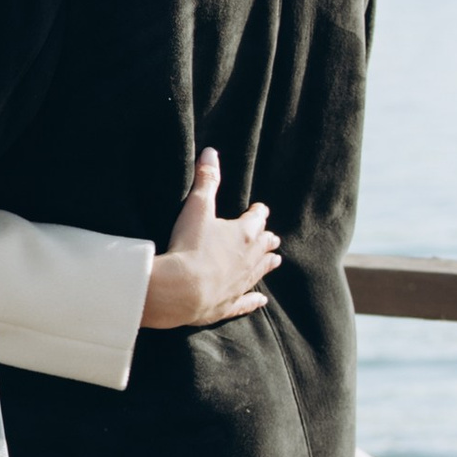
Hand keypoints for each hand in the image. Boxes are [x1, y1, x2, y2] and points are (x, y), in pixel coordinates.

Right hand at [142, 149, 279, 327]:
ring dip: (268, 263)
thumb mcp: (196, 207)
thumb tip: (211, 152)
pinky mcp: (230, 303)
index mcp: (244, 233)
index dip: (258, 212)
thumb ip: (205, 180)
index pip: (256, 218)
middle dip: (268, 239)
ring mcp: (242, 282)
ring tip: (276, 259)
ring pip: (261, 271)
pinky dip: (255, 301)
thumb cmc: (189, 245)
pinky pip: (247, 302)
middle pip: (264, 245)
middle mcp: (249, 258)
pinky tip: (262, 301)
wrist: (181, 289)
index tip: (260, 209)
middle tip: (272, 236)